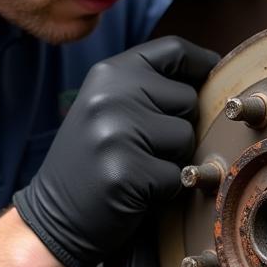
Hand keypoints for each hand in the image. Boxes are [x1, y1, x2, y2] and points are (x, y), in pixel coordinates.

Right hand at [13, 37, 218, 266]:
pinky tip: (134, 191)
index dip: (200, 62)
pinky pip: (177, 175)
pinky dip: (164, 189)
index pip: (172, 50)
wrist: (54, 216)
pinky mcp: (127, 172)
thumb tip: (208, 71)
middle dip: (178, 127)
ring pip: (186, 138)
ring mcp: (117, 132)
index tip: (213, 72)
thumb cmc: (93, 162)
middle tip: (143, 148)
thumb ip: (147, 87)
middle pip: (188, 99)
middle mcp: (111, 95)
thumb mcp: (108, 108)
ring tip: (136, 169)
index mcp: (108, 74)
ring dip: (171, 160)